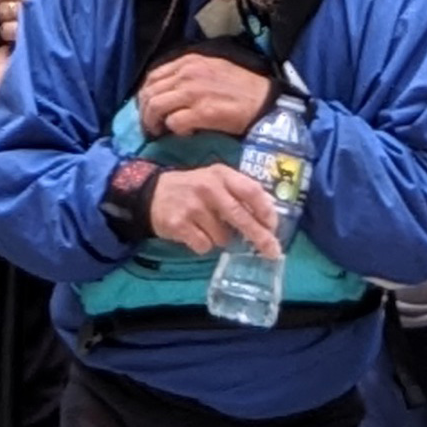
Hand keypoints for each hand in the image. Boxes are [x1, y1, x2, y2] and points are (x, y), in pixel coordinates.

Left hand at [137, 53, 271, 138]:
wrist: (263, 100)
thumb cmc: (240, 86)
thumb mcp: (211, 68)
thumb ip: (187, 73)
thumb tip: (167, 89)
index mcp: (189, 61)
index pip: (152, 76)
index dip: (145, 95)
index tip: (147, 108)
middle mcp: (187, 74)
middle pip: (149, 93)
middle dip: (144, 112)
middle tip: (150, 126)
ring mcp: (194, 93)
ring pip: (156, 107)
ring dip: (153, 123)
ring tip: (159, 132)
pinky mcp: (202, 113)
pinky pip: (174, 123)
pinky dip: (174, 131)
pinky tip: (184, 133)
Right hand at [146, 162, 279, 256]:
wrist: (152, 194)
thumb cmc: (193, 189)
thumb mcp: (216, 181)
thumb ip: (239, 192)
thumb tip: (269, 211)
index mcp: (221, 174)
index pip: (250, 190)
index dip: (265, 210)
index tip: (274, 226)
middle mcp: (208, 188)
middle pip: (240, 216)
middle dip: (259, 237)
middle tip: (272, 251)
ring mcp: (193, 206)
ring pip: (222, 237)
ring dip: (220, 239)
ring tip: (207, 227)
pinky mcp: (179, 224)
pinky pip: (204, 246)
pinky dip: (203, 245)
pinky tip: (194, 233)